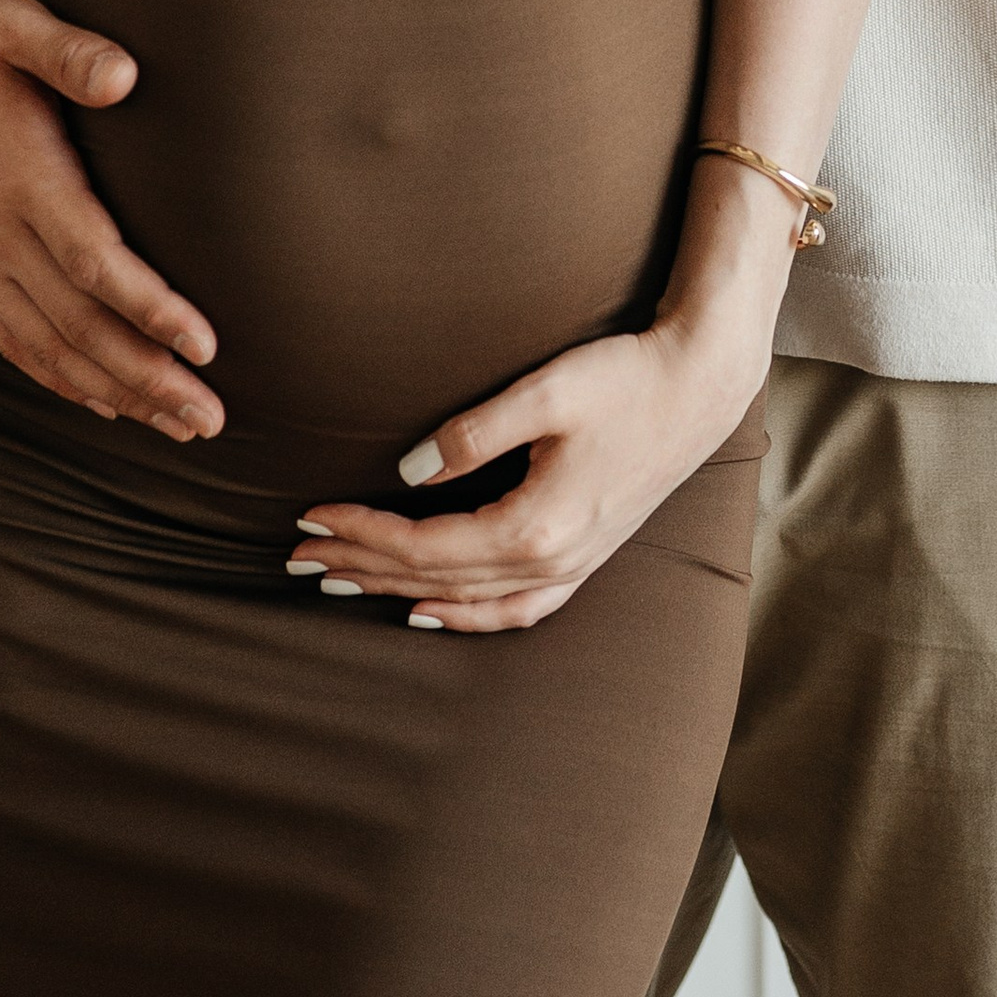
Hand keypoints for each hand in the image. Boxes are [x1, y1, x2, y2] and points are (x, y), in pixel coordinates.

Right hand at [0, 0, 224, 436]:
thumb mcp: (11, 22)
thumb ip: (70, 51)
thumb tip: (126, 73)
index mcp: (19, 179)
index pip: (94, 266)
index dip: (151, 311)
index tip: (205, 347)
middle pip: (78, 327)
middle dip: (148, 378)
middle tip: (210, 420)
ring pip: (46, 347)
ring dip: (112, 392)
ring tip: (175, 426)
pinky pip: (7, 338)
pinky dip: (55, 377)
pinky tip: (98, 401)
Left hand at [286, 308, 771, 633]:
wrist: (699, 389)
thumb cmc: (626, 379)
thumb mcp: (547, 392)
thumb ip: (474, 433)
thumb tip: (409, 471)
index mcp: (533, 527)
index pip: (421, 545)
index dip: (359, 531)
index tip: (308, 514)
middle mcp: (548, 562)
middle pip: (431, 579)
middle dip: (360, 566)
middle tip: (298, 554)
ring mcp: (569, 569)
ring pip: (464, 601)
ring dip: (396, 592)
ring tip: (340, 583)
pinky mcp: (583, 559)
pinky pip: (512, 611)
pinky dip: (464, 617)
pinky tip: (431, 612)